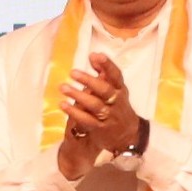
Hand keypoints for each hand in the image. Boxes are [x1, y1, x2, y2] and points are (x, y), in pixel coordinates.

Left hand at [54, 55, 139, 177]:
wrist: (128, 135)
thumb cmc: (118, 107)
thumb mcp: (116, 90)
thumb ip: (104, 73)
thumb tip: (93, 55)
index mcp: (120, 89)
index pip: (116, 75)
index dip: (107, 65)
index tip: (95, 55)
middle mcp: (116, 102)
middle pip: (104, 90)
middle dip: (89, 80)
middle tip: (72, 72)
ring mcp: (109, 116)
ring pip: (94, 105)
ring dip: (78, 95)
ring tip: (63, 87)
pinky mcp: (100, 128)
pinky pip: (86, 120)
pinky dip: (74, 112)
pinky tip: (63, 104)